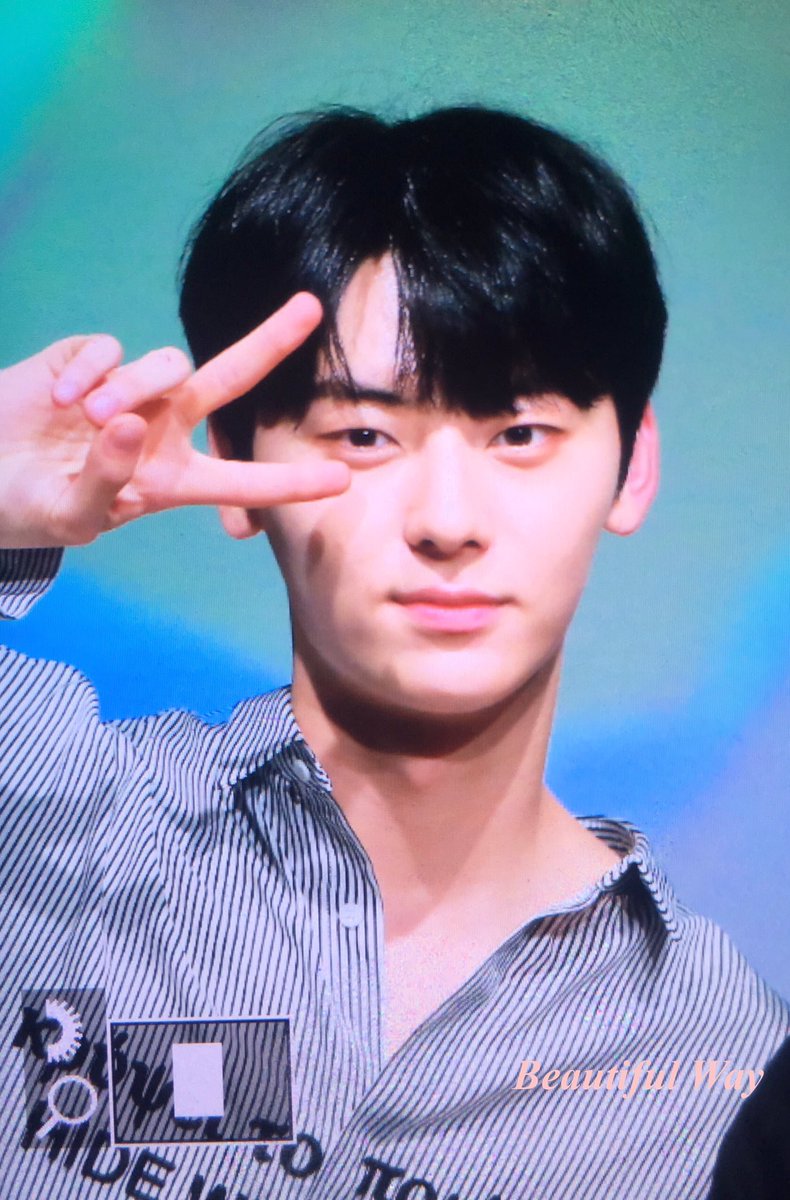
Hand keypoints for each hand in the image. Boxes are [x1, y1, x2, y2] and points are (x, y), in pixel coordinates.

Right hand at [0, 294, 349, 548]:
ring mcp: (127, 390)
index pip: (241, 481)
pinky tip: (59, 400)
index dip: (289, 482)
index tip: (341, 480)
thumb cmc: (29, 507)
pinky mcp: (87, 360)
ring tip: (87, 418)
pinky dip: (88, 372)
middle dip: (269, 343)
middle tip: (311, 308)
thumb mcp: (71, 517)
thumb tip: (131, 423)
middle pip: (227, 380)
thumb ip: (106, 480)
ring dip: (133, 388)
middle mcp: (161, 429)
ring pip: (164, 365)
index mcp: (170, 479)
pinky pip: (109, 349)